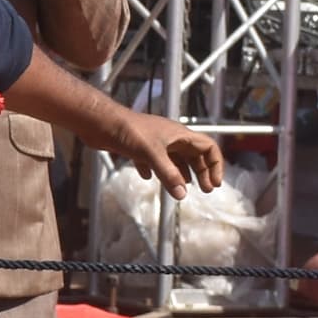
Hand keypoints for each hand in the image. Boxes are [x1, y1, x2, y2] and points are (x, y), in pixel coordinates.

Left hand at [100, 108, 222, 195]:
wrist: (101, 122)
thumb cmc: (128, 130)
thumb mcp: (152, 154)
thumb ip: (168, 174)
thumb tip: (182, 195)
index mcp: (179, 135)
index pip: (208, 147)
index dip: (215, 165)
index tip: (215, 184)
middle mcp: (170, 137)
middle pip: (194, 155)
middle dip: (201, 172)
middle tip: (205, 190)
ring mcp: (155, 142)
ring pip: (175, 158)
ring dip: (181, 173)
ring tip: (182, 188)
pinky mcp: (139, 147)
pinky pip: (152, 160)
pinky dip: (154, 170)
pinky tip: (147, 178)